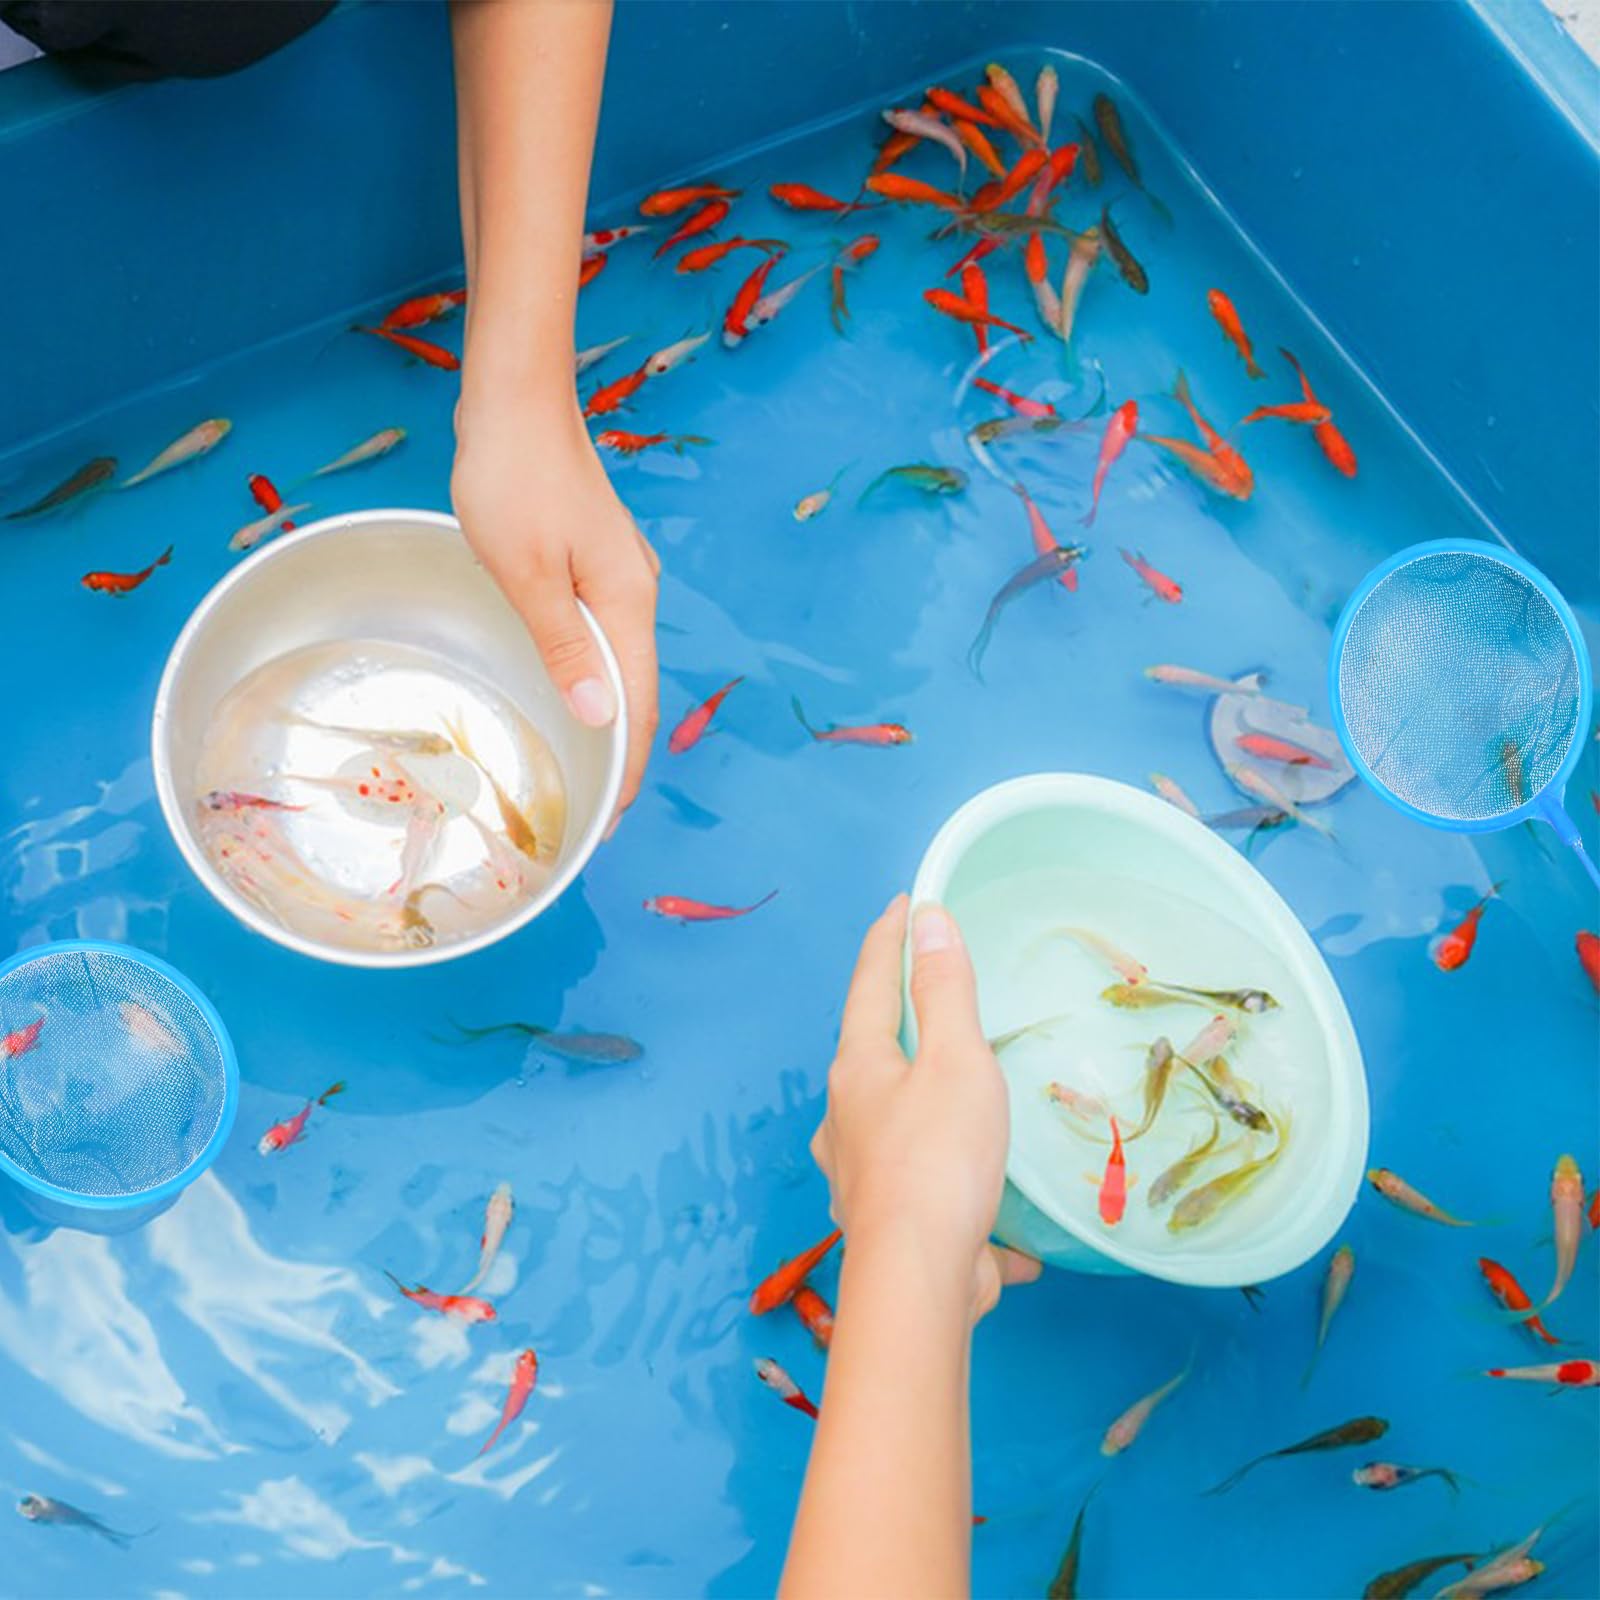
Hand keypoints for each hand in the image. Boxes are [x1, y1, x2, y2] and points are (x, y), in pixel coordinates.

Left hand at [452, 390, 659, 821]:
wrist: (518, 397)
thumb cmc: (513, 478)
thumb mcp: (528, 573)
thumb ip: (566, 649)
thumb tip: (602, 717)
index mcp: (626, 602)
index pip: (639, 705)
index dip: (628, 766)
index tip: (612, 818)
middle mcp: (635, 591)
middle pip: (639, 688)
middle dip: (623, 751)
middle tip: (596, 806)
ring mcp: (620, 573)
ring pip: (623, 662)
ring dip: (609, 714)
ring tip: (586, 761)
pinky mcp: (597, 557)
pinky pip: (605, 634)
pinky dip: (595, 674)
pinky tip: (575, 689)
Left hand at [811, 895, 1040, 1321]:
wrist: (918, 1281)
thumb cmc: (939, 1159)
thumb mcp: (956, 1060)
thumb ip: (946, 991)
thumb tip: (928, 918)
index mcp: (859, 1070)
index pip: (871, 985)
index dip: (890, 939)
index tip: (905, 903)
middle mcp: (845, 1119)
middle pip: (871, 1057)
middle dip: (899, 1025)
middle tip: (930, 1000)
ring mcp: (860, 1176)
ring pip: (891, 1128)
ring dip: (921, 1112)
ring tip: (958, 1110)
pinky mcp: (888, 1227)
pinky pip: (928, 1199)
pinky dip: (961, 1202)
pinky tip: (1003, 1234)